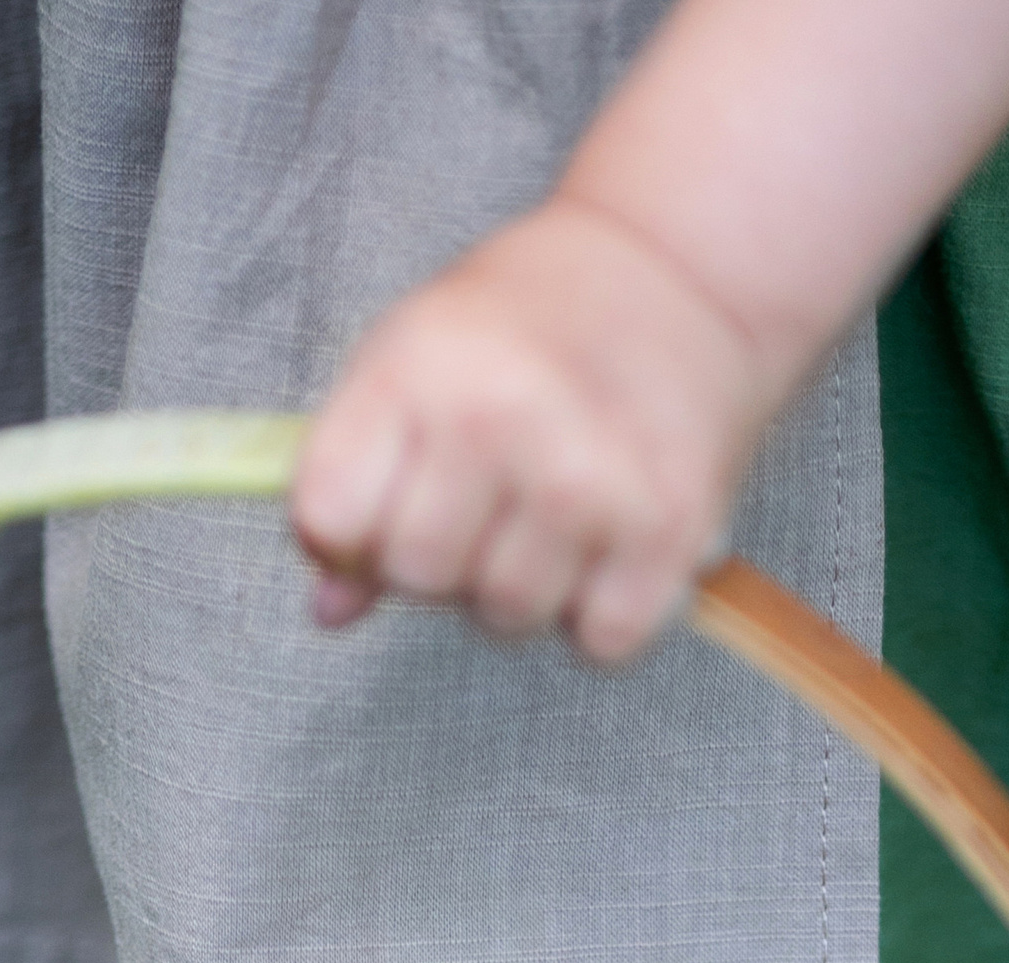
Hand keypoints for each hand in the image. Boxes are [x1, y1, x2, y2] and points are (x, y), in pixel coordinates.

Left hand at [289, 200, 788, 665]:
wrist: (678, 275)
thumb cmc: (527, 327)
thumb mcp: (412, 362)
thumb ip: (356, 478)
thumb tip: (330, 609)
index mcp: (418, 372)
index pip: (330, 519)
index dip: (350, 531)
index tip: (388, 504)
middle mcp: (498, 421)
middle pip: (419, 577)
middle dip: (442, 560)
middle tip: (485, 502)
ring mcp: (587, 481)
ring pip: (508, 617)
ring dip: (523, 587)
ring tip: (550, 512)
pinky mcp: (668, 530)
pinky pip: (599, 641)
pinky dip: (600, 612)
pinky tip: (606, 542)